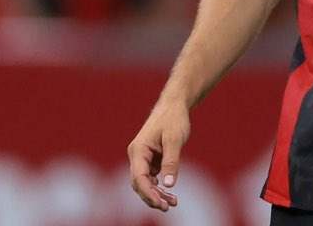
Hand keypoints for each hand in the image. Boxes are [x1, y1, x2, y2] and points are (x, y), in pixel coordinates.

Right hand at [127, 97, 190, 211]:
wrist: (174, 105)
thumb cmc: (173, 119)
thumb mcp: (175, 139)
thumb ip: (171, 161)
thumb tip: (169, 184)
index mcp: (138, 149)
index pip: (139, 177)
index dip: (148, 193)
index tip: (161, 203)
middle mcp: (137, 155)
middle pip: (139, 183)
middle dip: (152, 197)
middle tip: (168, 207)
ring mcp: (143, 158)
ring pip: (145, 182)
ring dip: (157, 194)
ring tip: (173, 202)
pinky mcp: (150, 159)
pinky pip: (151, 178)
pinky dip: (160, 187)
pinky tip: (170, 194)